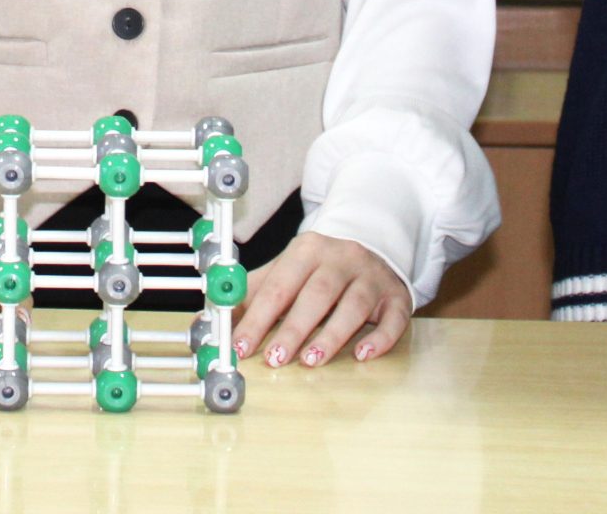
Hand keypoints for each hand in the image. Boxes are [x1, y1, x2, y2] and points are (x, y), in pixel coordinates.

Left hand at [233, 232, 412, 368]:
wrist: (371, 244)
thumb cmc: (319, 269)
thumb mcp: (285, 271)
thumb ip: (252, 294)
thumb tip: (210, 320)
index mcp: (307, 250)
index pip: (278, 285)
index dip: (258, 317)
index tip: (241, 346)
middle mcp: (341, 258)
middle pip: (317, 293)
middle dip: (294, 328)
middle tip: (275, 358)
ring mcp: (372, 276)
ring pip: (354, 304)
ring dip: (333, 334)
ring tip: (311, 361)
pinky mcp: (397, 295)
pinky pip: (394, 316)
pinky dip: (381, 337)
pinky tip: (364, 355)